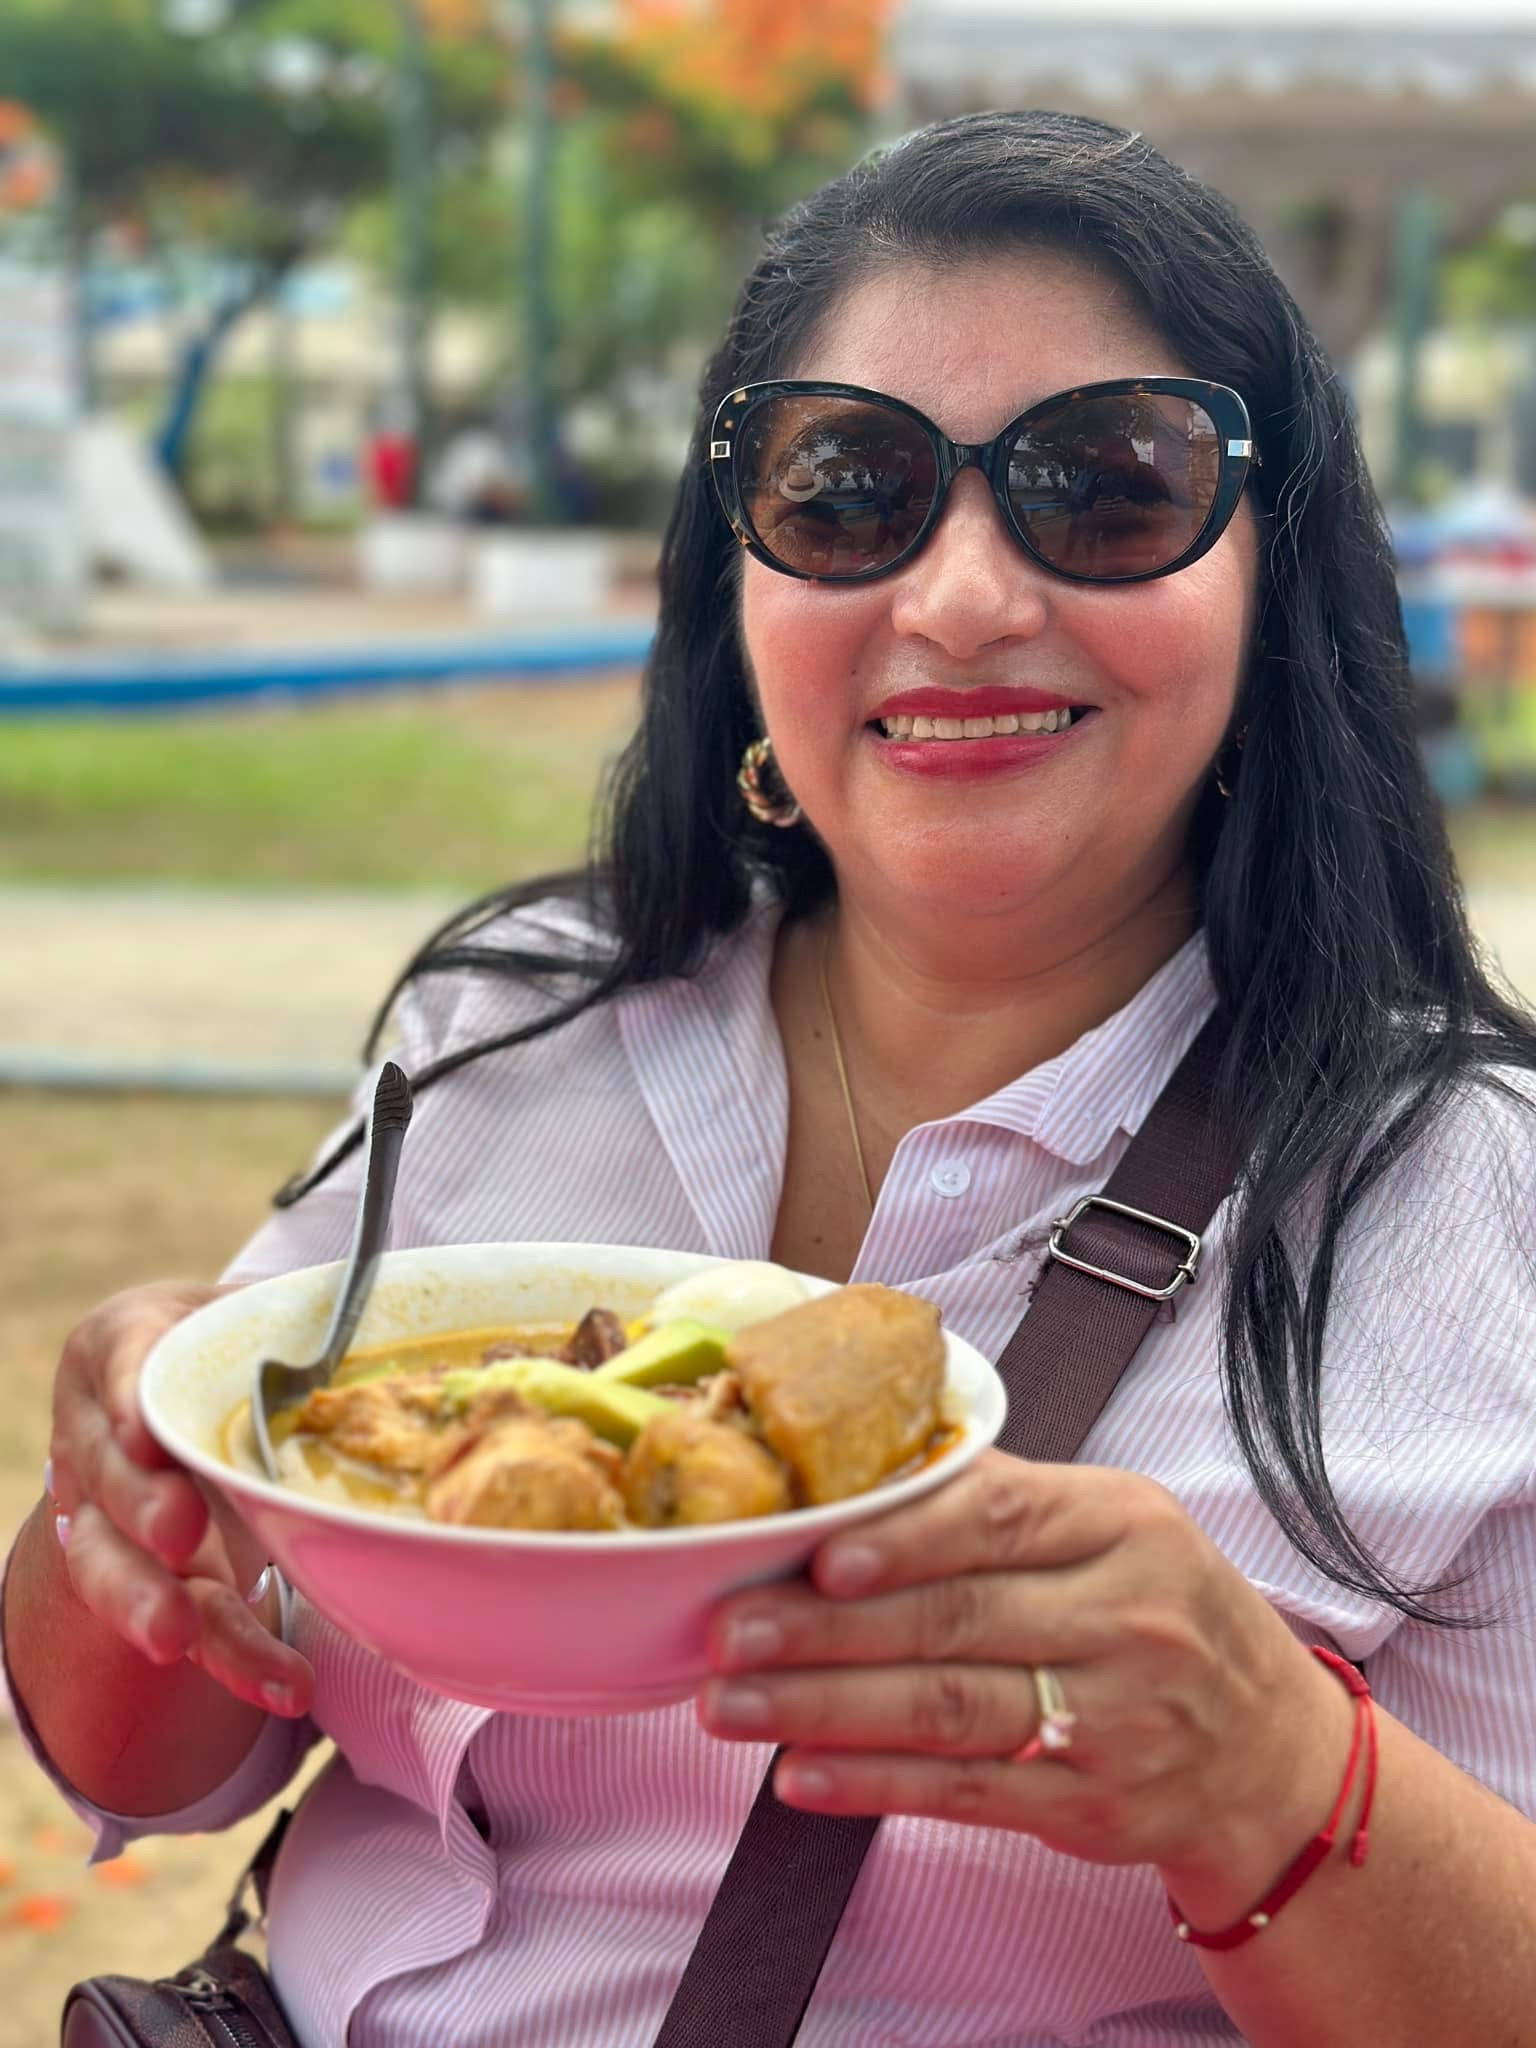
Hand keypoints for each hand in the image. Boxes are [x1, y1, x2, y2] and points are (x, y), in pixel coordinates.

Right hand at [46, 1281, 312, 1717]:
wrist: (168, 1411)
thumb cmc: (226, 1348)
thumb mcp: (251, 1315)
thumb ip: (307, 1314)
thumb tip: (396, 1300)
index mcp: (126, 1347)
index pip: (123, 1362)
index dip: (130, 1395)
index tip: (146, 1428)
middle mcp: (99, 1435)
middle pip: (108, 1475)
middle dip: (141, 1504)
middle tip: (178, 1530)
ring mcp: (105, 1519)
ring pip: (112, 1567)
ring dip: (148, 1605)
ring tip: (181, 1636)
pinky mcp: (149, 1587)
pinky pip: (185, 1624)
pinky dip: (234, 1659)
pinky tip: (284, 1686)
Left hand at [698, 1451, 1353, 1910]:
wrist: (1270, 1752)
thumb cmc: (1161, 1611)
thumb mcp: (1114, 1529)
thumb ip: (1001, 1503)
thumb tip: (854, 1485)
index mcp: (1123, 1523)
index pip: (1000, 1519)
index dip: (902, 1538)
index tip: (813, 1555)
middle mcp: (1127, 1617)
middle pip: (955, 1620)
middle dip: (825, 1630)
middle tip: (728, 1631)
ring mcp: (1116, 1719)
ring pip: (948, 1710)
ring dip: (824, 1709)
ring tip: (732, 1703)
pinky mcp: (1094, 1807)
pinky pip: (967, 1794)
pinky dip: (876, 1786)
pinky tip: (802, 1775)